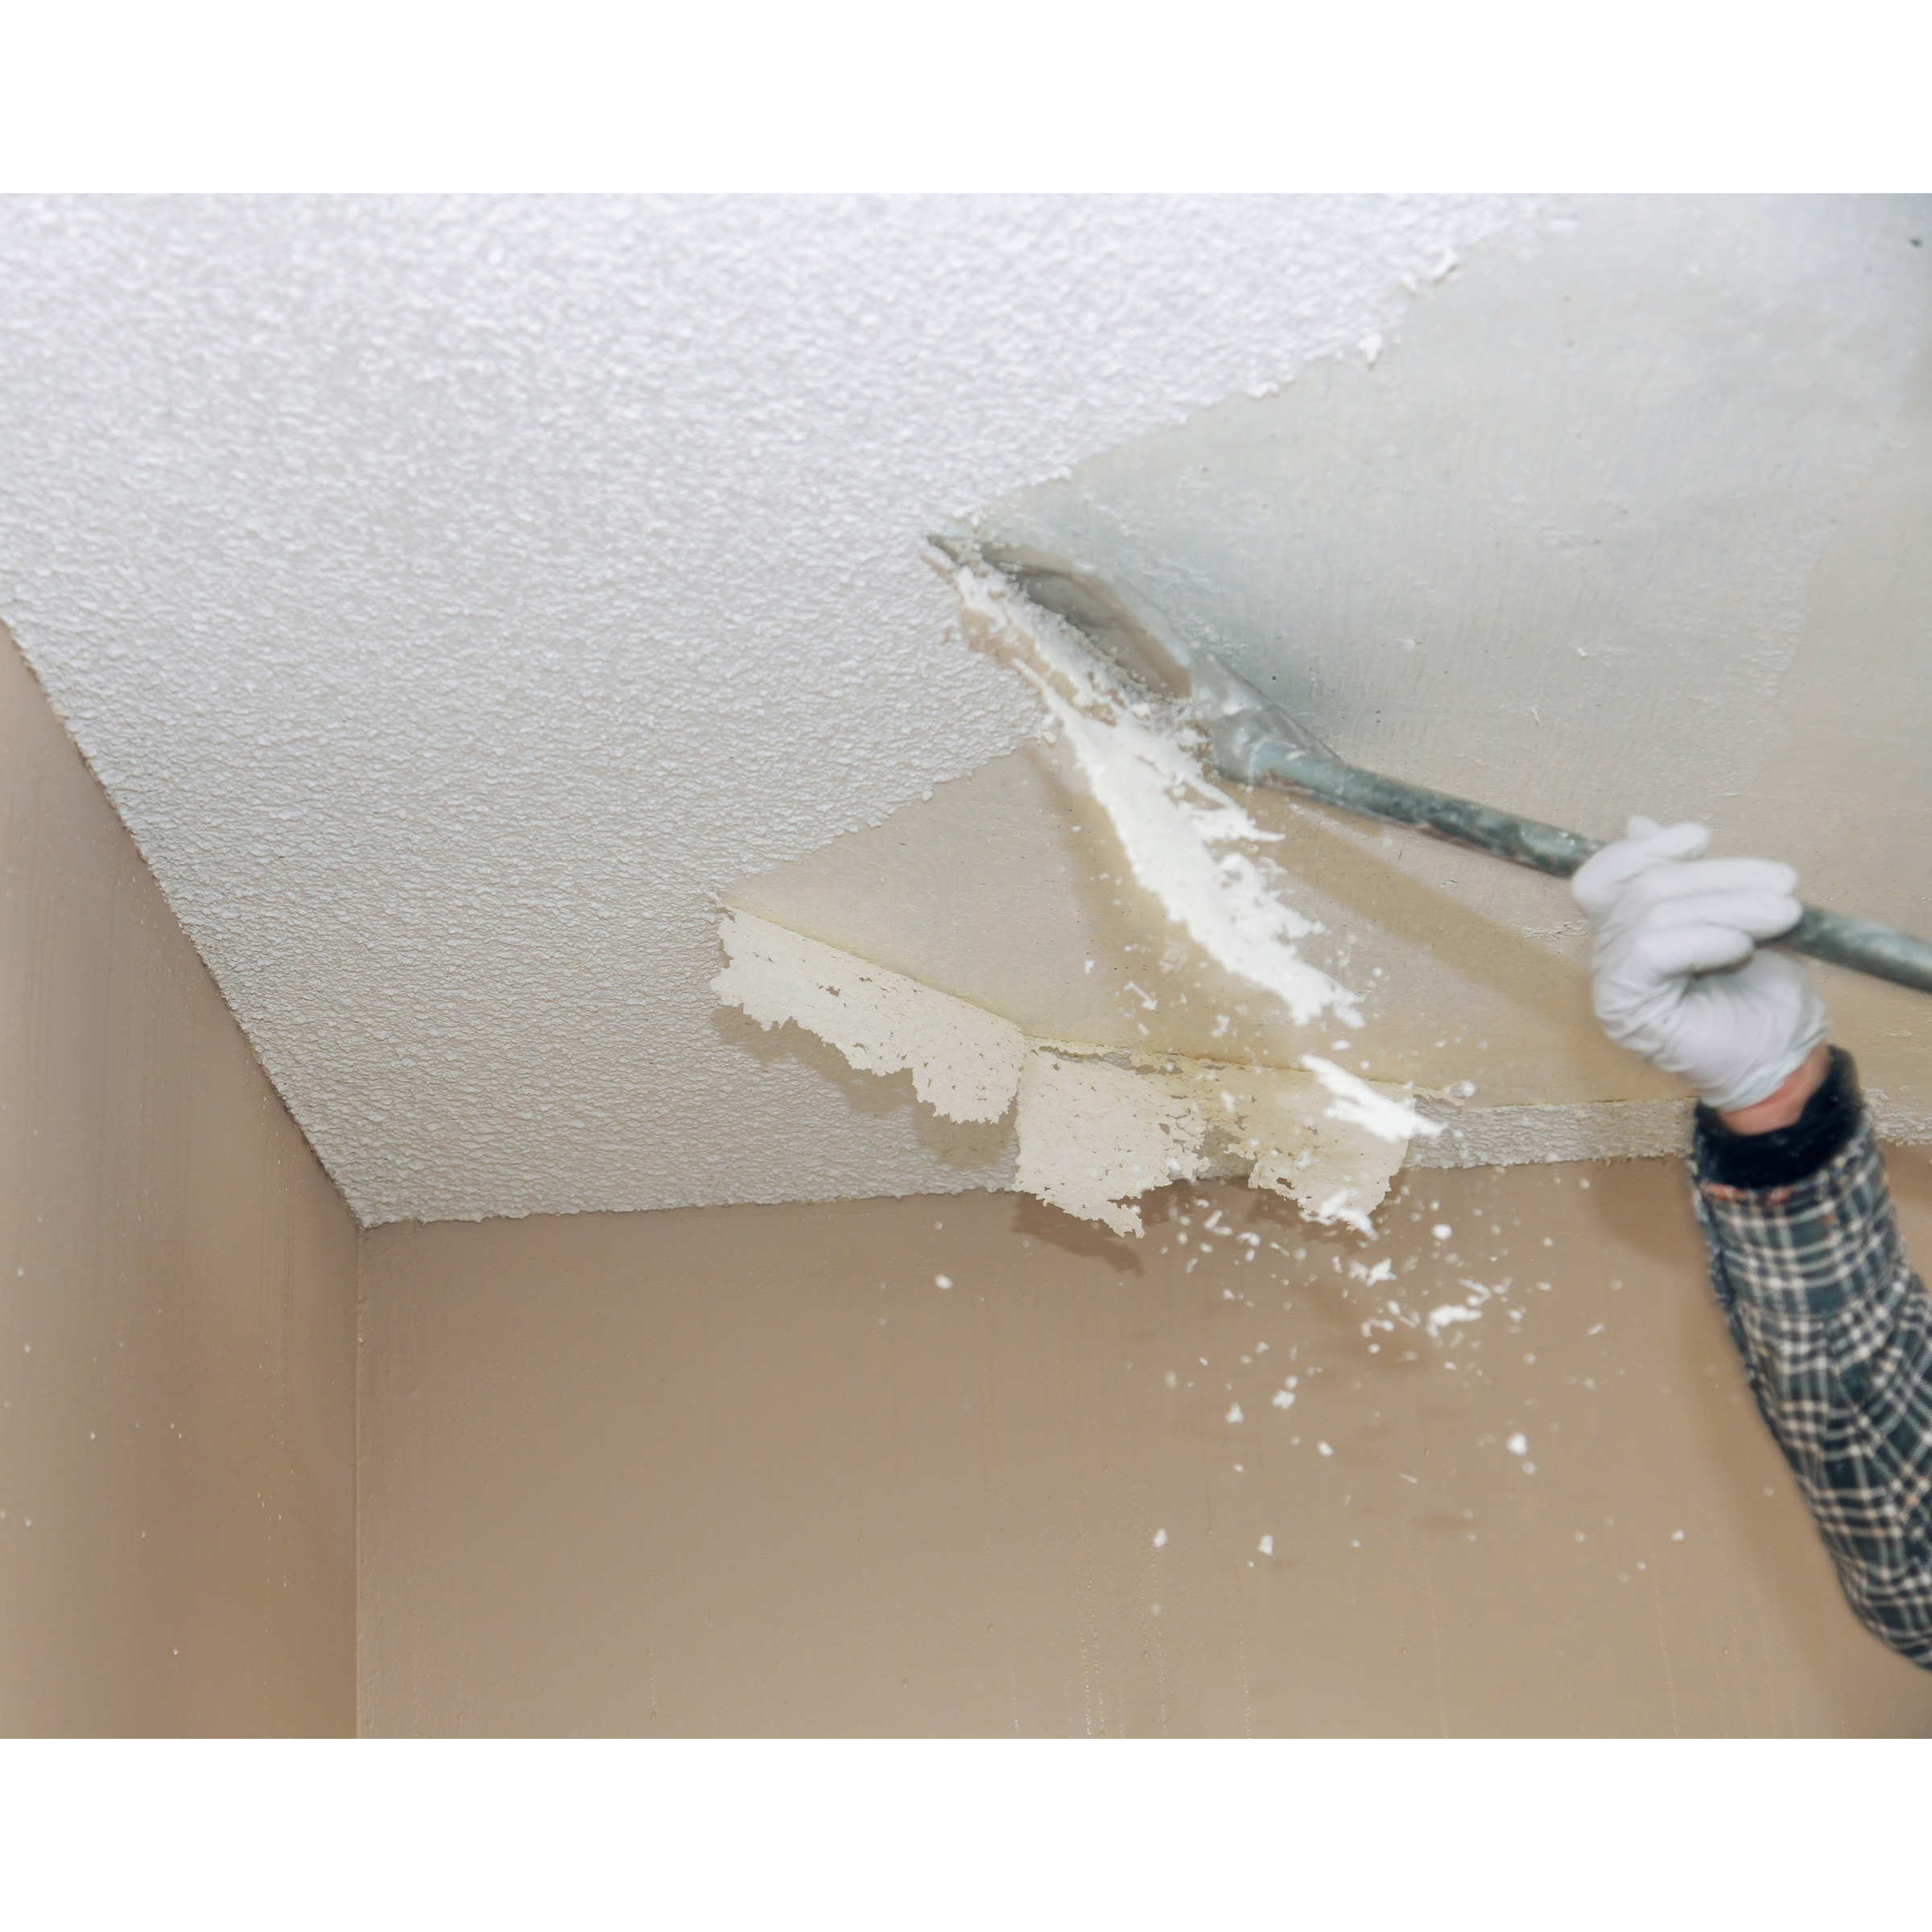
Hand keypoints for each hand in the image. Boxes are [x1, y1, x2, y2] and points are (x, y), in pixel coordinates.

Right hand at [1571, 817, 1827, 1112]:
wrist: (1781, 1060)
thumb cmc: (1761, 996)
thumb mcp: (1733, 917)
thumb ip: (1689, 879)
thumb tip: (1638, 823)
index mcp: (1627, 931)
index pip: (1602, 877)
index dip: (1642, 850)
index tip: (1701, 836)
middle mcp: (1610, 956)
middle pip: (1645, 887)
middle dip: (1719, 877)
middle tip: (1783, 883)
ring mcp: (1612, 983)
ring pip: (1653, 912)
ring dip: (1729, 907)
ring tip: (1783, 916)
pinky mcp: (1624, 1007)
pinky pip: (1651, 950)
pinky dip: (1703, 939)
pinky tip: (1741, 948)